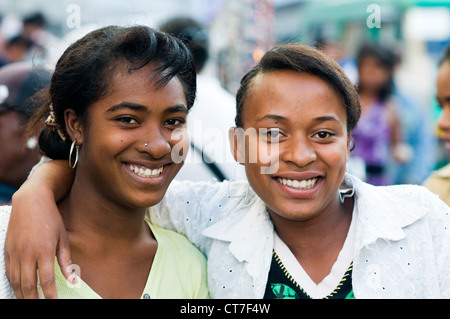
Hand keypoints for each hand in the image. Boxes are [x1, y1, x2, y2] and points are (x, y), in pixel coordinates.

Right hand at [4, 160, 74, 298]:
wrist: (31, 201)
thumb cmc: (51, 219)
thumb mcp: (63, 238)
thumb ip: (66, 261)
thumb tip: (73, 281)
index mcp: (44, 250)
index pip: (46, 280)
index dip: (50, 296)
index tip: (55, 303)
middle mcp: (27, 253)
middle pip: (28, 285)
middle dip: (34, 300)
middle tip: (41, 307)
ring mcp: (15, 252)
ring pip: (16, 281)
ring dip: (22, 295)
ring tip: (30, 302)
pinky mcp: (7, 250)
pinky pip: (8, 272)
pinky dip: (13, 284)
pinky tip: (19, 290)